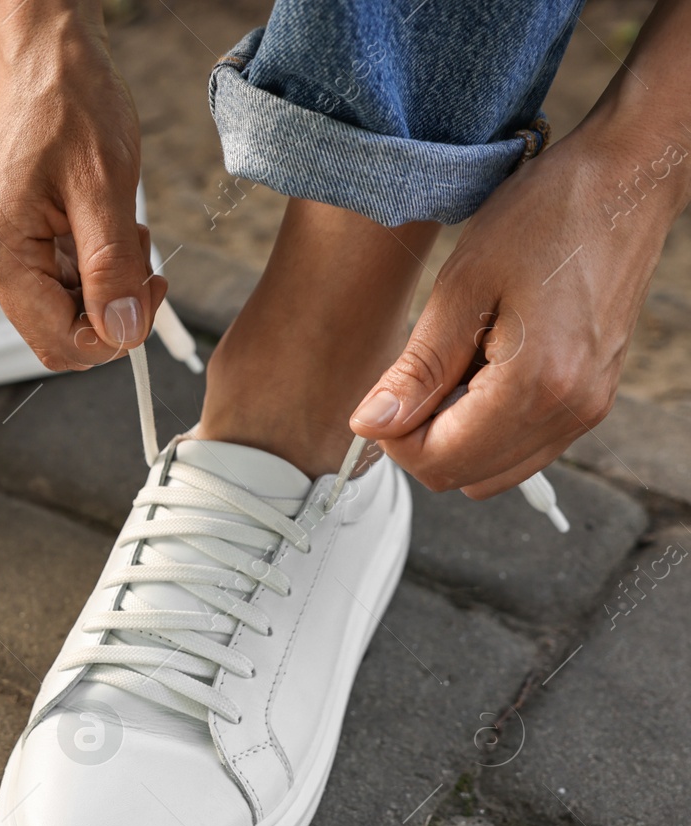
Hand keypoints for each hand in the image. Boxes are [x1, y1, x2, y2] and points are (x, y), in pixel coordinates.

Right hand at [0, 2, 165, 371]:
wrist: (48, 53)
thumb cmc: (68, 101)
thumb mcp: (104, 187)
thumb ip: (111, 268)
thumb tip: (120, 330)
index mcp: (2, 253)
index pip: (59, 343)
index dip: (113, 336)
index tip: (148, 296)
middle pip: (59, 334)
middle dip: (111, 311)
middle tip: (144, 266)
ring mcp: (3, 251)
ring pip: (65, 309)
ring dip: (107, 285)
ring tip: (125, 231)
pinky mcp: (19, 240)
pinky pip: (62, 280)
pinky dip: (96, 265)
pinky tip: (110, 225)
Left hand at [350, 0, 690, 499]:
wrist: (623, 182)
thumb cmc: (545, 218)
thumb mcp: (460, 289)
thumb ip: (415, 370)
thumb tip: (369, 424)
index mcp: (537, 386)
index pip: (440, 462)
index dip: (395, 439)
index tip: (383, 397)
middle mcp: (571, 411)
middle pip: (467, 477)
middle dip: (422, 442)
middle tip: (412, 381)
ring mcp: (588, 409)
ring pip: (495, 471)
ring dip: (455, 437)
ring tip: (450, 369)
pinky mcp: (591, 398)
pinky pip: (525, 446)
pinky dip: (488, 427)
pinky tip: (479, 371)